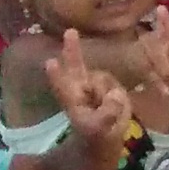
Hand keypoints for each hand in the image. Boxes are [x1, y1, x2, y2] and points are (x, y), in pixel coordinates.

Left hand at [50, 31, 133, 155]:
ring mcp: (95, 84)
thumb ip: (107, 113)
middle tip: (70, 31)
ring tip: (106, 110)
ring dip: (105, 92)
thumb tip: (116, 94)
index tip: (50, 63)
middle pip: (75, 65)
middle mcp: (80, 86)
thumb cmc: (94, 134)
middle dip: (73, 49)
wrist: (105, 137)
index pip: (61, 84)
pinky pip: (116, 85)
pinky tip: (116, 106)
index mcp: (70, 97)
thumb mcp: (99, 128)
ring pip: (103, 79)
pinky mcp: (111, 86)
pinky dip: (118, 96)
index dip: (57, 76)